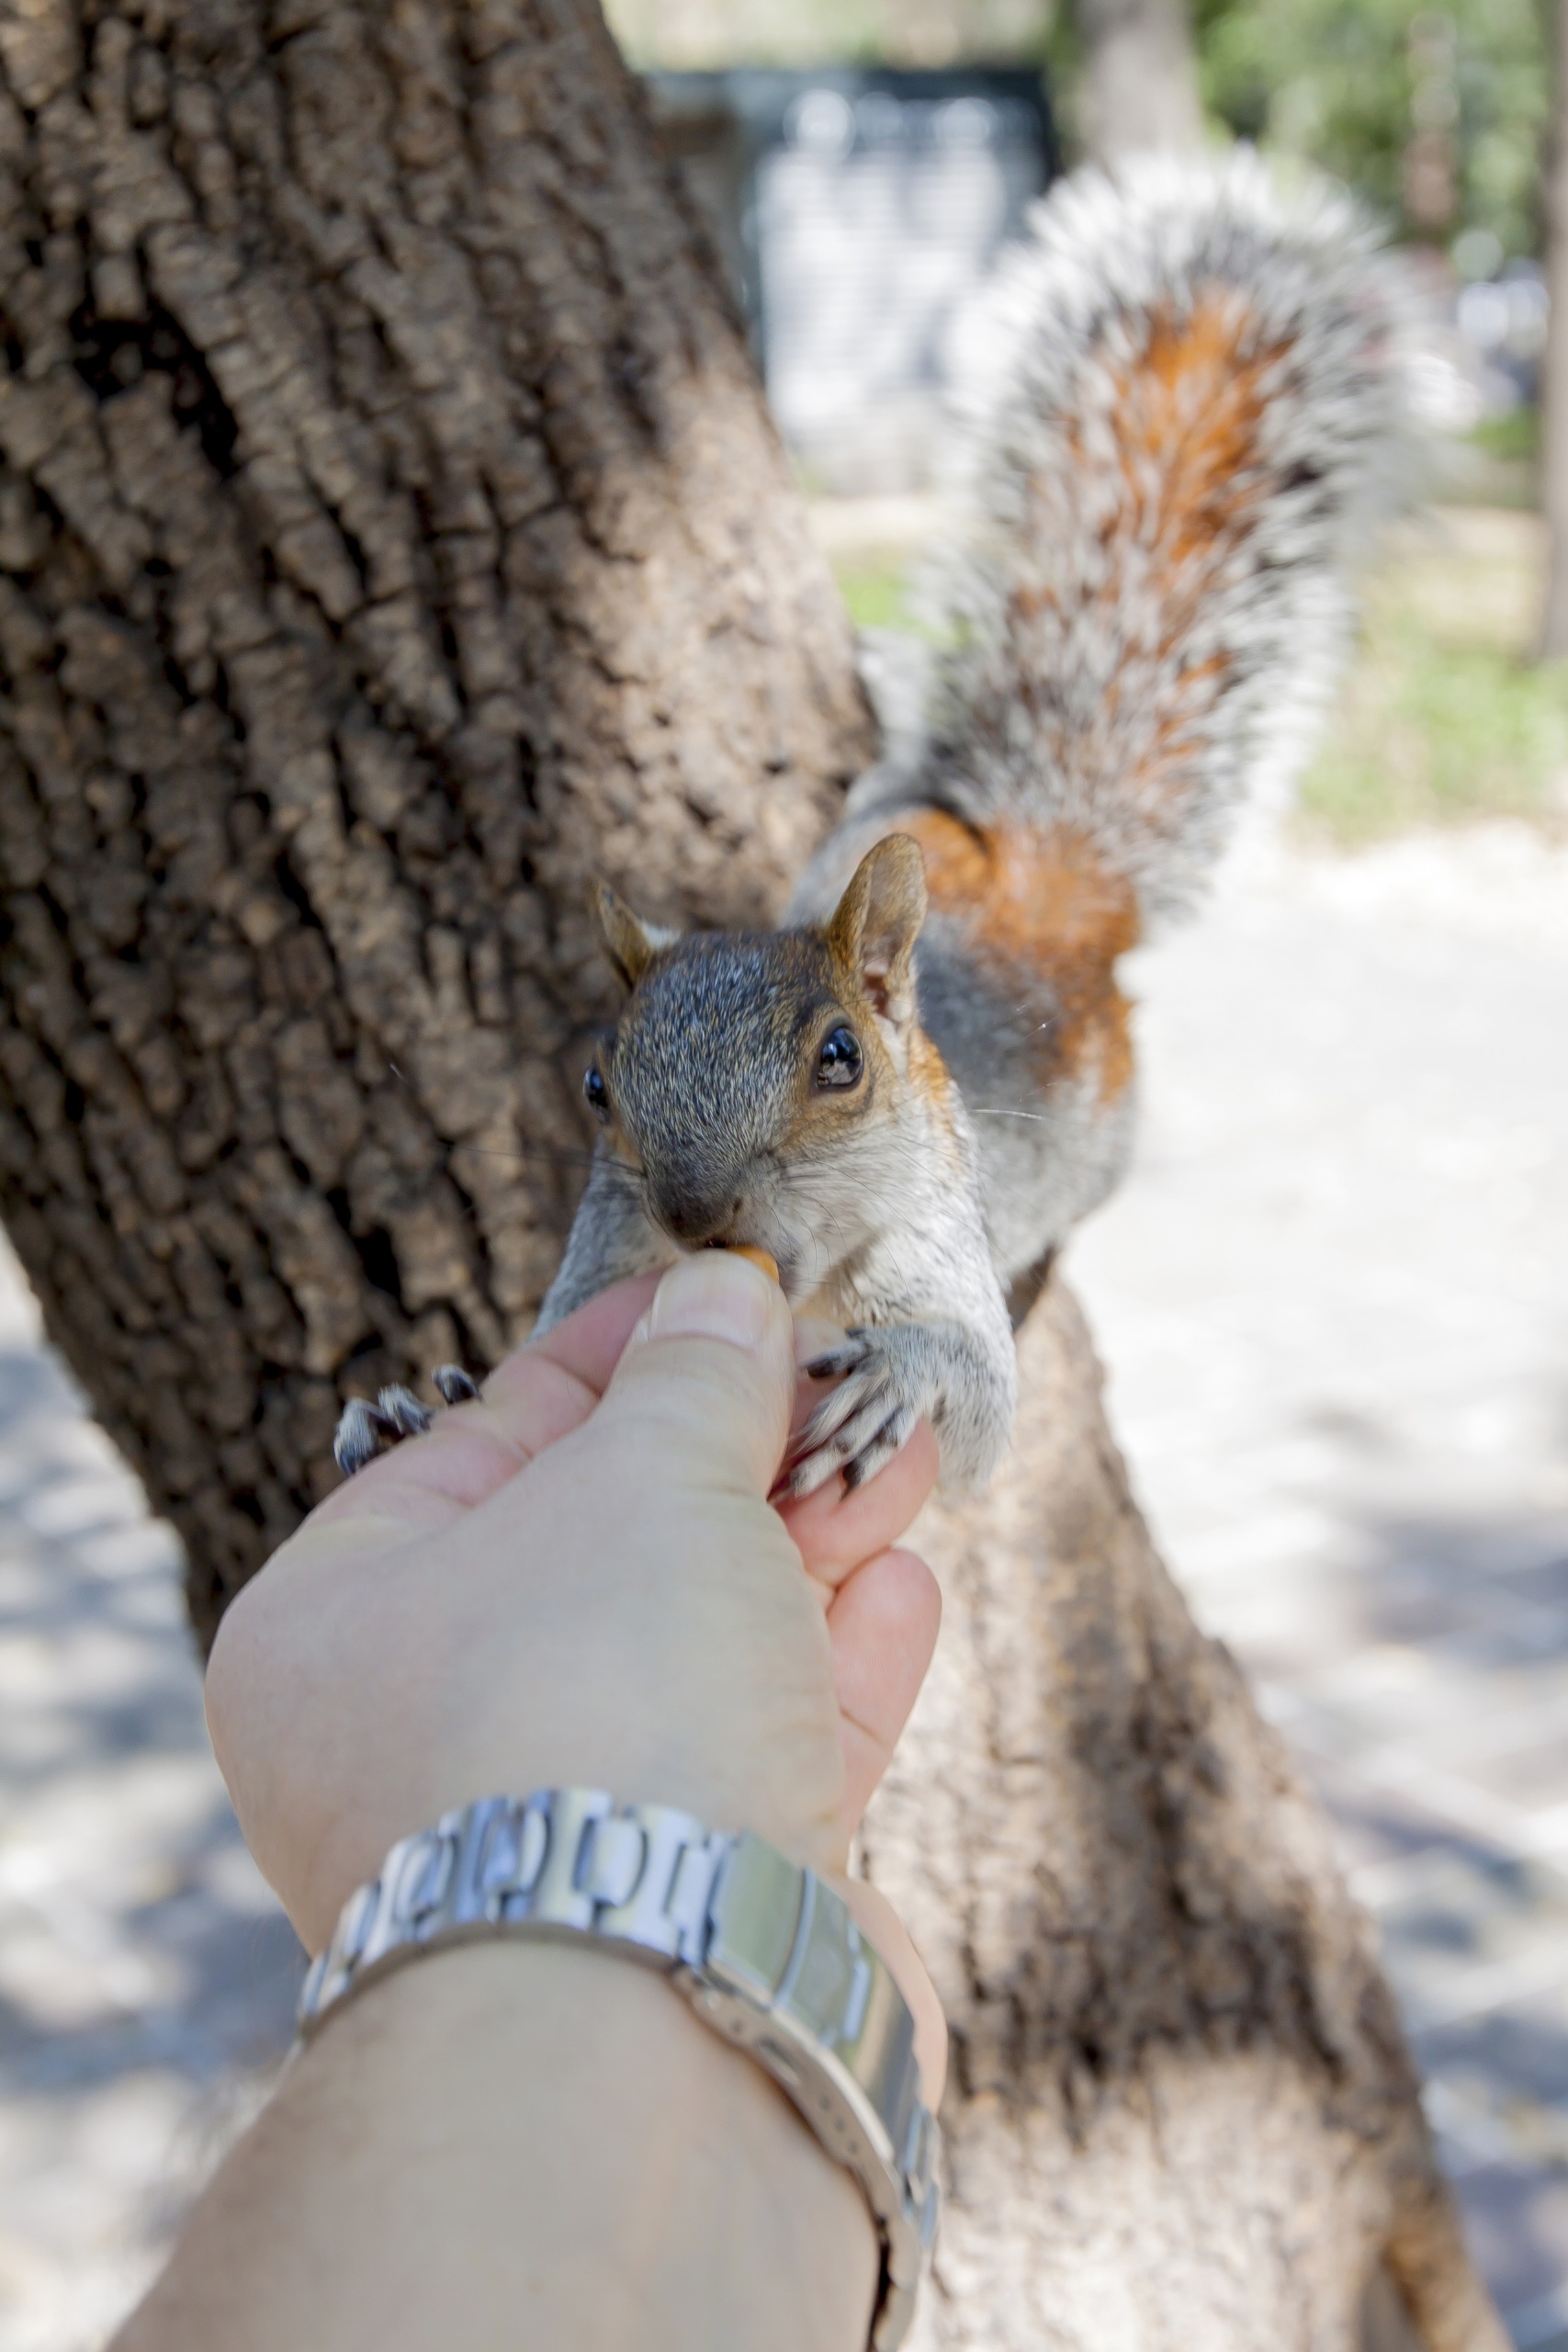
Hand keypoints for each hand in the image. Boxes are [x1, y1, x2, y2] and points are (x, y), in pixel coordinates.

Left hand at [205, 1252, 945, 2081]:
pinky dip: (836, 1665)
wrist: (664, 2010)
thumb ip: (695, 1375)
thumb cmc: (596, 1699)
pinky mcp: (683, 1907)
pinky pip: (760, 1755)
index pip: (480, 1444)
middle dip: (738, 1450)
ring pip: (697, 1649)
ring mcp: (559, 1830)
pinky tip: (901, 1584)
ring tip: (897, 1453)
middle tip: (835, 1367)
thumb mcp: (643, 1475)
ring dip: (807, 1545)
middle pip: (603, 1547)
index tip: (716, 1289)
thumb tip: (729, 1295)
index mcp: (339, 1624)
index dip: (612, 1353)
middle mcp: (427, 1736)